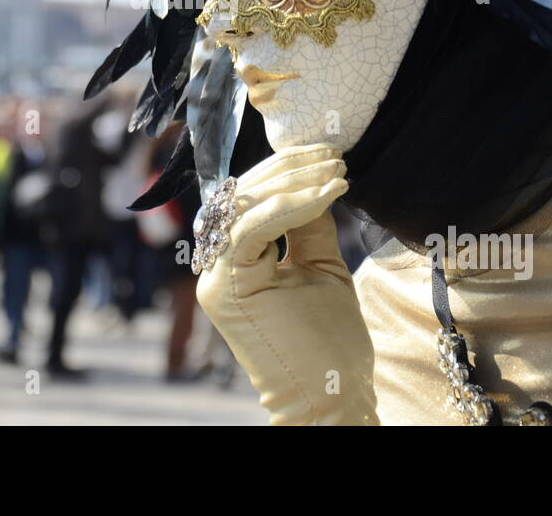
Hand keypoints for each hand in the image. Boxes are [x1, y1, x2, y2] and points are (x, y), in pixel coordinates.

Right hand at [195, 143, 377, 424]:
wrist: (329, 397)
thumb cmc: (328, 341)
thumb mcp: (321, 266)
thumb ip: (309, 225)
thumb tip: (314, 178)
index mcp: (234, 259)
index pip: (248, 196)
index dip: (285, 169)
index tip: (329, 156)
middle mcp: (216, 265)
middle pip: (240, 194)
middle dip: (289, 168)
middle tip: (334, 156)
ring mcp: (216, 278)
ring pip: (242, 205)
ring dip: (292, 181)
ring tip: (336, 173)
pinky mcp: (226, 290)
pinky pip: (252, 228)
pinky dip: (291, 205)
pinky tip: (327, 194)